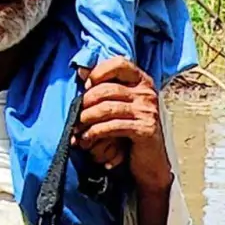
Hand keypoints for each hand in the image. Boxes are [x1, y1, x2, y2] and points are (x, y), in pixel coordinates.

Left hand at [74, 57, 171, 193]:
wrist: (149, 161)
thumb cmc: (130, 132)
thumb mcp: (119, 106)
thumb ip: (103, 87)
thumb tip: (81, 71)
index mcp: (142, 82)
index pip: (120, 63)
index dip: (99, 72)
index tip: (86, 86)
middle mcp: (147, 93)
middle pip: (108, 89)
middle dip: (86, 102)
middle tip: (74, 115)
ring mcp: (147, 111)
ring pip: (107, 108)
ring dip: (86, 120)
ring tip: (77, 129)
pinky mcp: (145, 129)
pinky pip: (113, 126)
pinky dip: (95, 132)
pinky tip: (87, 139)